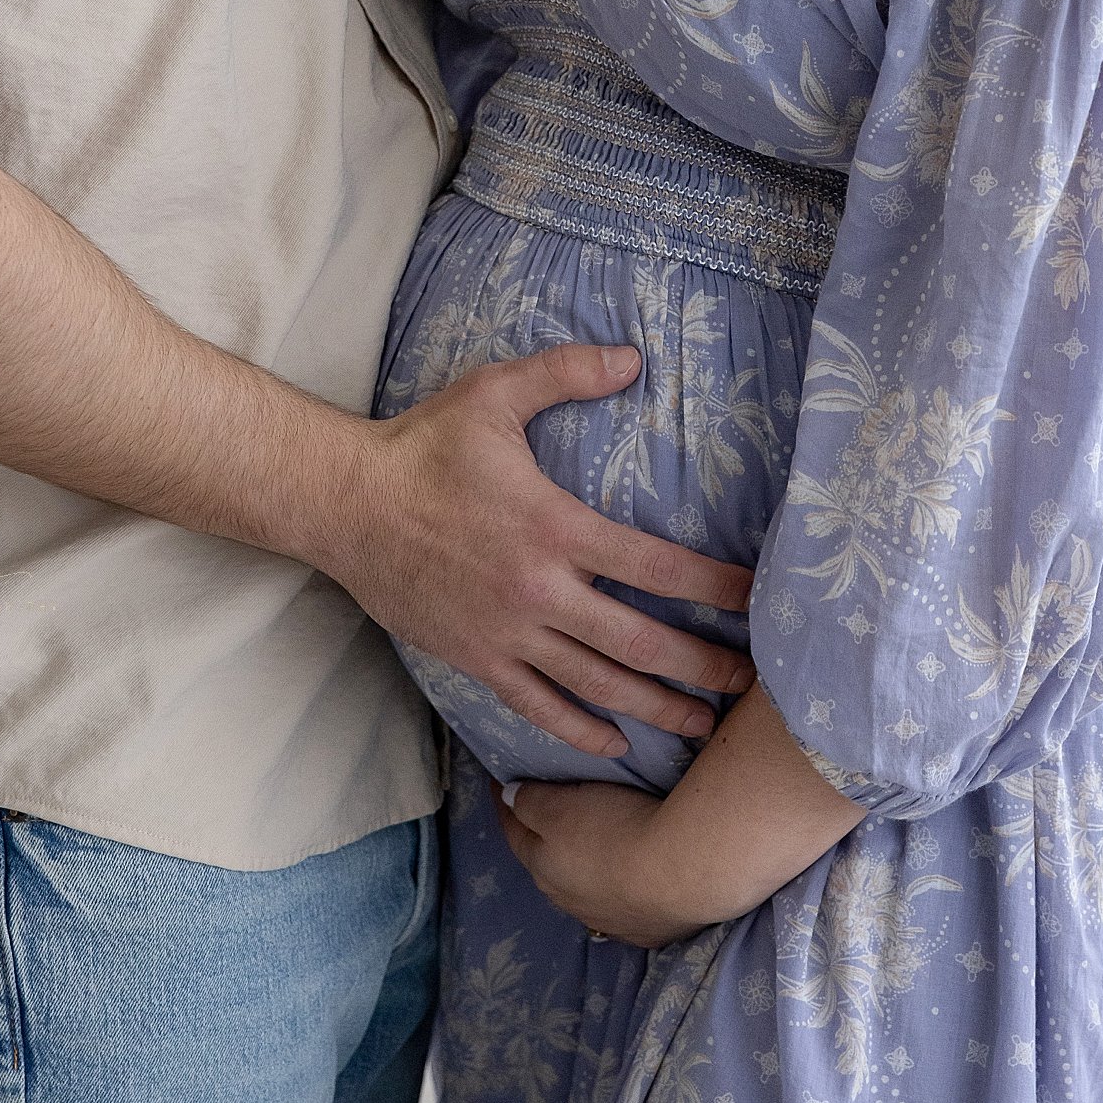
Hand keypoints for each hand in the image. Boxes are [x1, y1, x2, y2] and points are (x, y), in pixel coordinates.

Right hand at [321, 345, 754, 759]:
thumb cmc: (423, 446)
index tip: (757, 601)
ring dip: (655, 708)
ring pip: (597, 684)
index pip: (655, 567)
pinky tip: (617, 745)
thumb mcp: (495, 393)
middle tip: (750, 686)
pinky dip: (581, 729)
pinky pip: (538, 706)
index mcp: (555, 526)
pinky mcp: (477, 659)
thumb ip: (567, 373)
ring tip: (702, 726)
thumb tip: (634, 357)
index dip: (714, 588)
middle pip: (639, 642)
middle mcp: (540, 590)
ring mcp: (507, 634)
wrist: (345, 504)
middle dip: (701, 666)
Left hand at [498, 779, 721, 947]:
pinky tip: (629, 883)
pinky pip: (623, 908)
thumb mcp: (561, 805)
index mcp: (544, 869)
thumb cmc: (614, 828)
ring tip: (592, 849)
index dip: (506, 806)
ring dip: (583, 871)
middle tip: (546, 814)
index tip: (500, 784)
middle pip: (547, 867)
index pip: (514, 832)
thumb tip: (509, 800)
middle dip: (542, 842)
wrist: (682, 871)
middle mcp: (570, 901)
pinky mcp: (646, 932)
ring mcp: (609, 921)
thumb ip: (530, 802)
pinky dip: (619, 892)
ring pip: (585, 892)